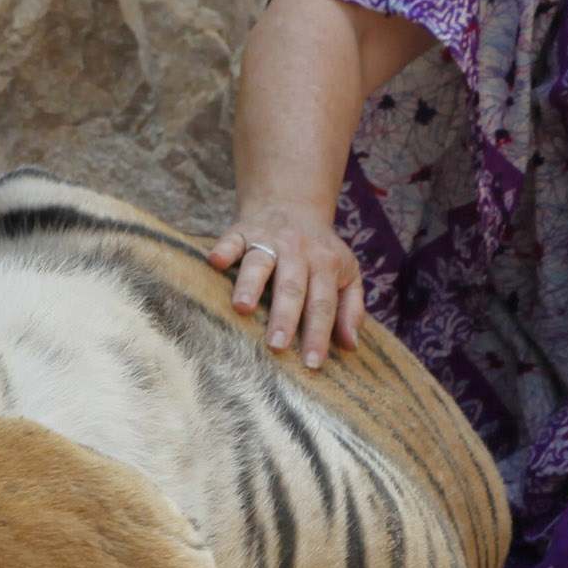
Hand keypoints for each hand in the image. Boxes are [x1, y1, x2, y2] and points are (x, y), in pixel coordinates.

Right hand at [207, 198, 364, 367]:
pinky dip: (224, 250)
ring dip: (251, 284)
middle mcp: (298, 252)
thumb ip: (351, 309)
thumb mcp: (347, 274)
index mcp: (326, 265)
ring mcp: (269, 240)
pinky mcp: (242, 231)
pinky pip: (231, 240)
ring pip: (260, 263)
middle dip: (285, 317)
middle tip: (277, 346)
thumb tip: (350, 345)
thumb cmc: (321, 252)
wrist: (293, 204)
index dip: (318, 334)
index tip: (312, 364)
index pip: (323, 305)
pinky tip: (216, 262)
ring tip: (242, 308)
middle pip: (292, 287)